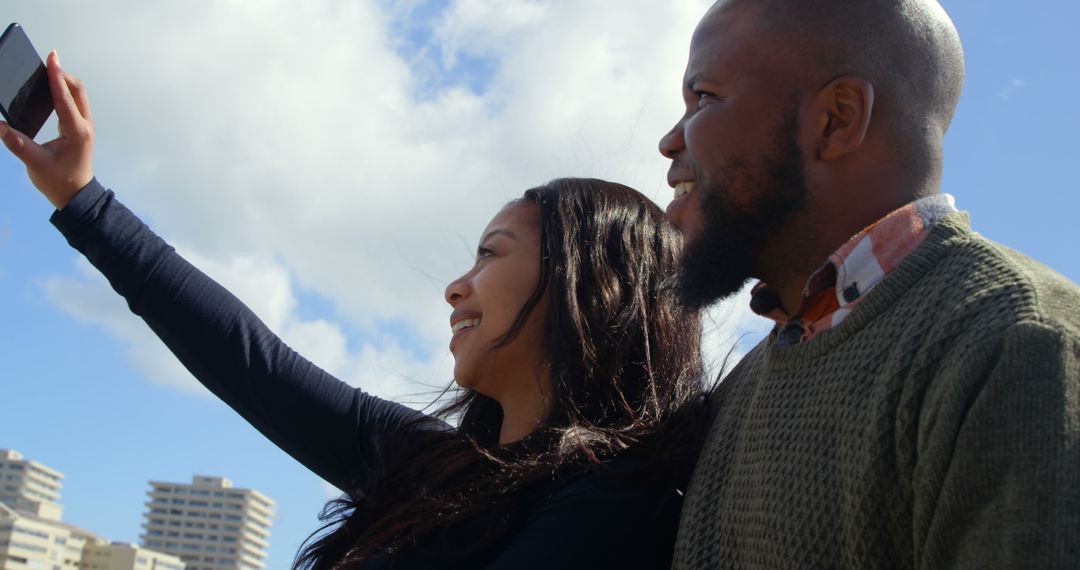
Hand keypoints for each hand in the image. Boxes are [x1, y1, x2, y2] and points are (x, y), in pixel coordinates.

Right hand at [0, 51, 93, 209]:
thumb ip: (16, 143)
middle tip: (47, 62)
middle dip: (62, 74)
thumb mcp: (35, 163)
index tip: (52, 57)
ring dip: (64, 82)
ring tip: (47, 71)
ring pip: (78, 95)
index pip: (65, 97)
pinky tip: (51, 89)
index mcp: (76, 131)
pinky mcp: (80, 128)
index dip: (56, 76)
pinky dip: (64, 92)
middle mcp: (84, 125)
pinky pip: (75, 103)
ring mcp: (84, 126)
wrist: (76, 195)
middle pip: (77, 90)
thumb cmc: (59, 182)